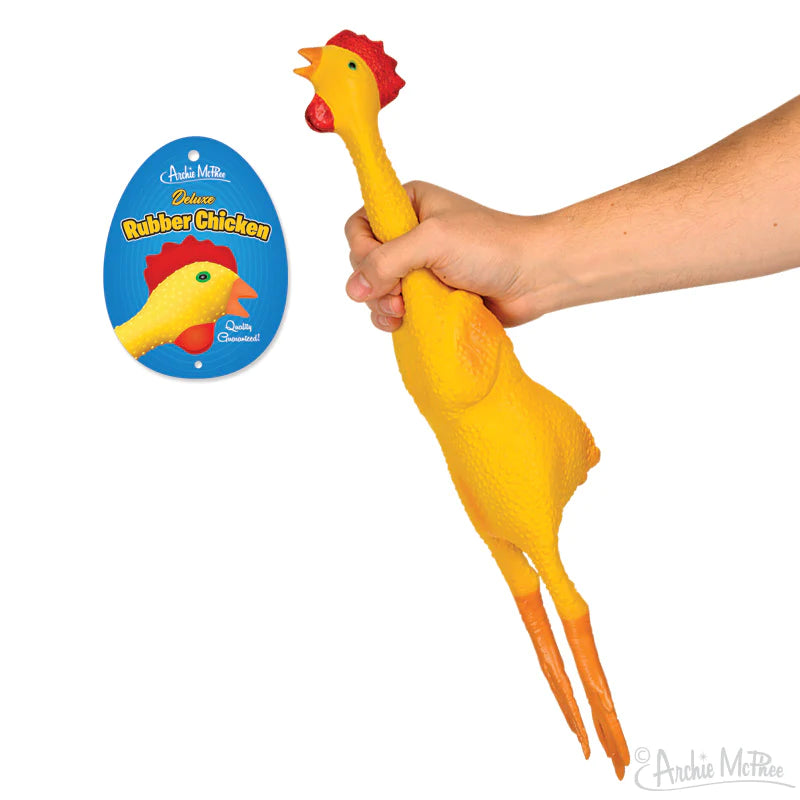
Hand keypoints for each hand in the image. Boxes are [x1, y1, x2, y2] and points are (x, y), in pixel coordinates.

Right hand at [344, 181, 545, 330]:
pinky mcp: (429, 297)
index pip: (359, 227)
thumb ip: (387, 261)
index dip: (362, 251)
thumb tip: (353, 289)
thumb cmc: (490, 246)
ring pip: (377, 292)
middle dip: (376, 284)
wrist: (535, 276)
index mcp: (409, 206)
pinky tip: (406, 323)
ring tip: (405, 312)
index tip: (382, 269)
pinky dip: (395, 320)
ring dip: (383, 306)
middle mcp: (410, 236)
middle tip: (400, 296)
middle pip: (364, 264)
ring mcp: (419, 269)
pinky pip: (395, 311)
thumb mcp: (432, 241)